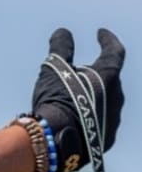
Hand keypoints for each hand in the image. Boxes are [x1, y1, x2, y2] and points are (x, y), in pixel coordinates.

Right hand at [32, 28, 124, 171]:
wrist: (55, 140)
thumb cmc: (56, 99)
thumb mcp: (54, 69)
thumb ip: (61, 48)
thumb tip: (64, 31)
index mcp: (108, 77)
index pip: (115, 51)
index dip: (107, 40)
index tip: (100, 33)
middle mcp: (117, 97)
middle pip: (109, 78)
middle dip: (95, 72)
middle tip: (75, 71)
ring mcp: (114, 120)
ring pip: (107, 100)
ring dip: (93, 95)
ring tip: (72, 97)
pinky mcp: (108, 138)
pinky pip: (102, 120)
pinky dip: (91, 114)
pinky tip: (74, 117)